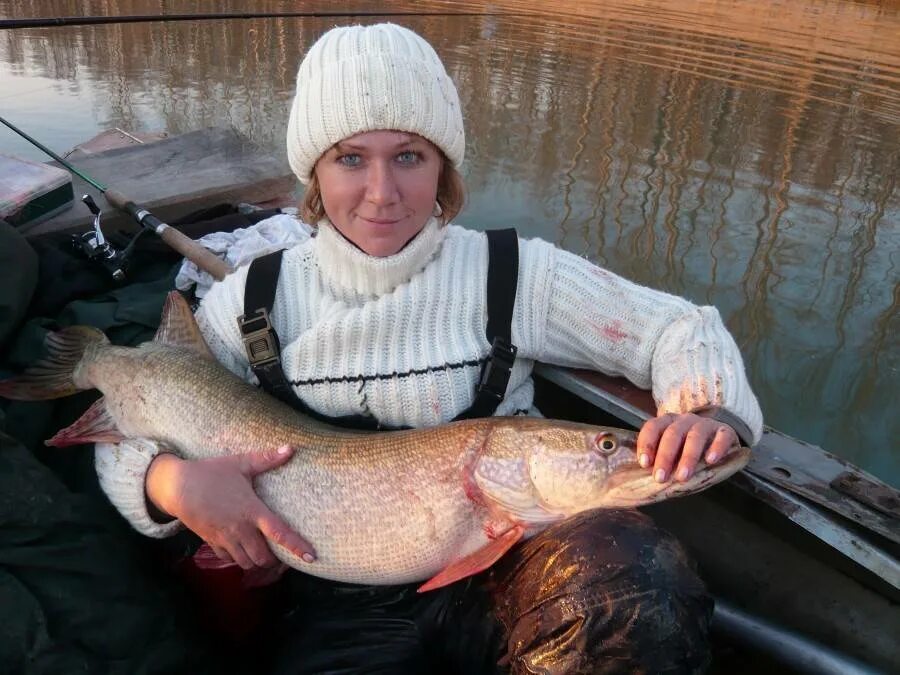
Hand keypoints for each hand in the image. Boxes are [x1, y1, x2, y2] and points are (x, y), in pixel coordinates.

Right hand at [145, 445, 315, 569]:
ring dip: (257, 561)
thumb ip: (266, 459)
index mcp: (252, 511)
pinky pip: (229, 559)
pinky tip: (243, 550)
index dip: (296, 547)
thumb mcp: (240, 463)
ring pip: (246, 562)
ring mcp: (225, 538)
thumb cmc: (211, 473)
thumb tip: (291, 448)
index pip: (280, 533)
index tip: (311, 558)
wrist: (177, 487)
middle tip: (283, 556)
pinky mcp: (211, 541)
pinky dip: (238, 559)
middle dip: (274, 561)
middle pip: (263, 557)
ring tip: (264, 554)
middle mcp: (240, 529)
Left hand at [637, 413, 738, 482]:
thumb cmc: (688, 450)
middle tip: (660, 478)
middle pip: (673, 434)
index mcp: (668, 422)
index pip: (653, 427)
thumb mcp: (673, 453)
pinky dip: (716, 448)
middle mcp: (685, 420)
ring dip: (688, 457)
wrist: (720, 441)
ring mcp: (706, 424)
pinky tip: (711, 461)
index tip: (644, 464)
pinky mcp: (725, 431)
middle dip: (665, 456)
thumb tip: (646, 481)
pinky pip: (722, 436)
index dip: (647, 444)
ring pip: (695, 436)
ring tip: (683, 476)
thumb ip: (661, 461)